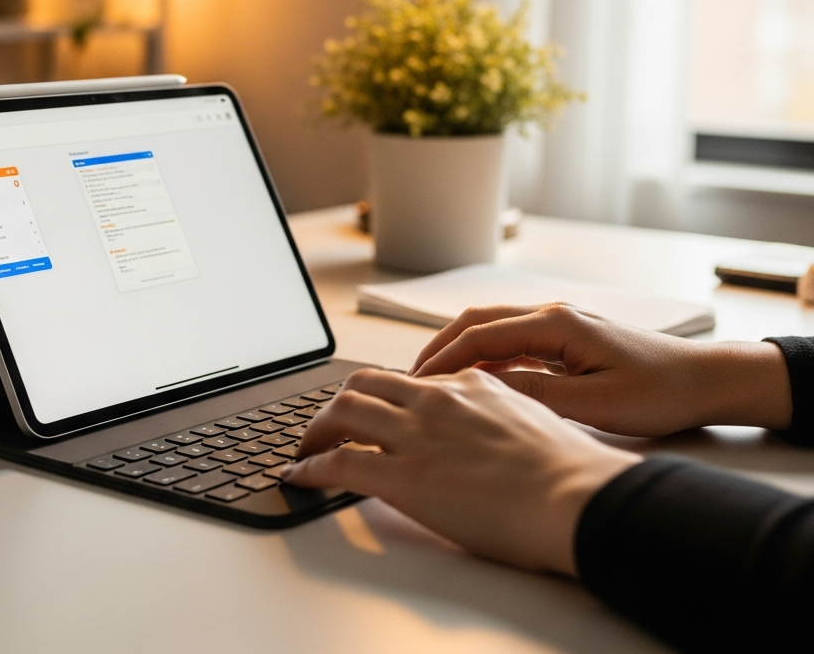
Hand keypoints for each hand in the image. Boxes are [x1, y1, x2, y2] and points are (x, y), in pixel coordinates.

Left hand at [280, 367, 638, 574]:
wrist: (574, 495)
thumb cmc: (566, 470)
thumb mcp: (530, 417)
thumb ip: (496, 408)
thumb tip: (483, 418)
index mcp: (468, 384)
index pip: (408, 379)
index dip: (381, 396)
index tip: (371, 411)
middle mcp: (435, 400)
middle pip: (364, 383)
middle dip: (337, 403)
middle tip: (327, 425)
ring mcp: (416, 435)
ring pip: (343, 411)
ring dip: (316, 430)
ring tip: (306, 448)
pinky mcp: (404, 476)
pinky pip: (339, 463)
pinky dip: (311, 467)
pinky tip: (300, 476)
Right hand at [409, 303, 791, 435]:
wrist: (703, 380)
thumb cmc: (659, 390)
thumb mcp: (594, 404)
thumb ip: (536, 394)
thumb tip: (483, 391)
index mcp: (556, 323)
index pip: (481, 335)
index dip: (443, 359)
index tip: (416, 382)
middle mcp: (551, 315)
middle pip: (477, 321)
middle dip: (439, 347)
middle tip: (410, 378)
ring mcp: (557, 324)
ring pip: (491, 329)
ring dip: (459, 350)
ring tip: (431, 381)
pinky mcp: (565, 339)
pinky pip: (511, 342)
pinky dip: (484, 357)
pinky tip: (473, 382)